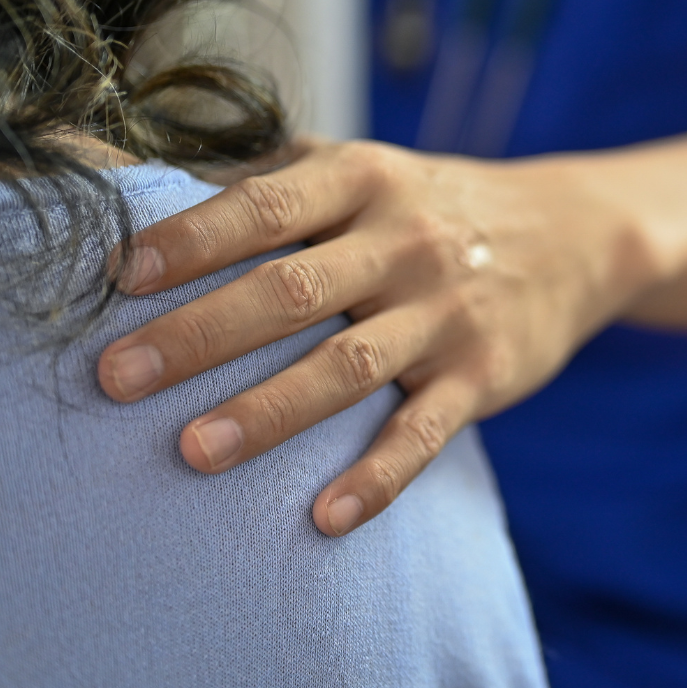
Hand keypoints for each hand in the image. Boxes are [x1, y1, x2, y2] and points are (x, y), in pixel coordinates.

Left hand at [98, 138, 639, 535]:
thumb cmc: (432, 204)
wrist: (567, 233)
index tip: (120, 275)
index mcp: (366, 180)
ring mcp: (447, 311)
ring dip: (270, 411)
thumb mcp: (367, 169)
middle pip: (294, 289)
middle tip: (119, 375)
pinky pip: (426, 431)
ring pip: (350, 366)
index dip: (193, 238)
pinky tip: (327, 518)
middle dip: (203, 333)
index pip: (269, 206)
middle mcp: (405, 241)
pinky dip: (380, 476)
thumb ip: (277, 177)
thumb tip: (152, 189)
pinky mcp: (484, 372)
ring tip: (194, 452)